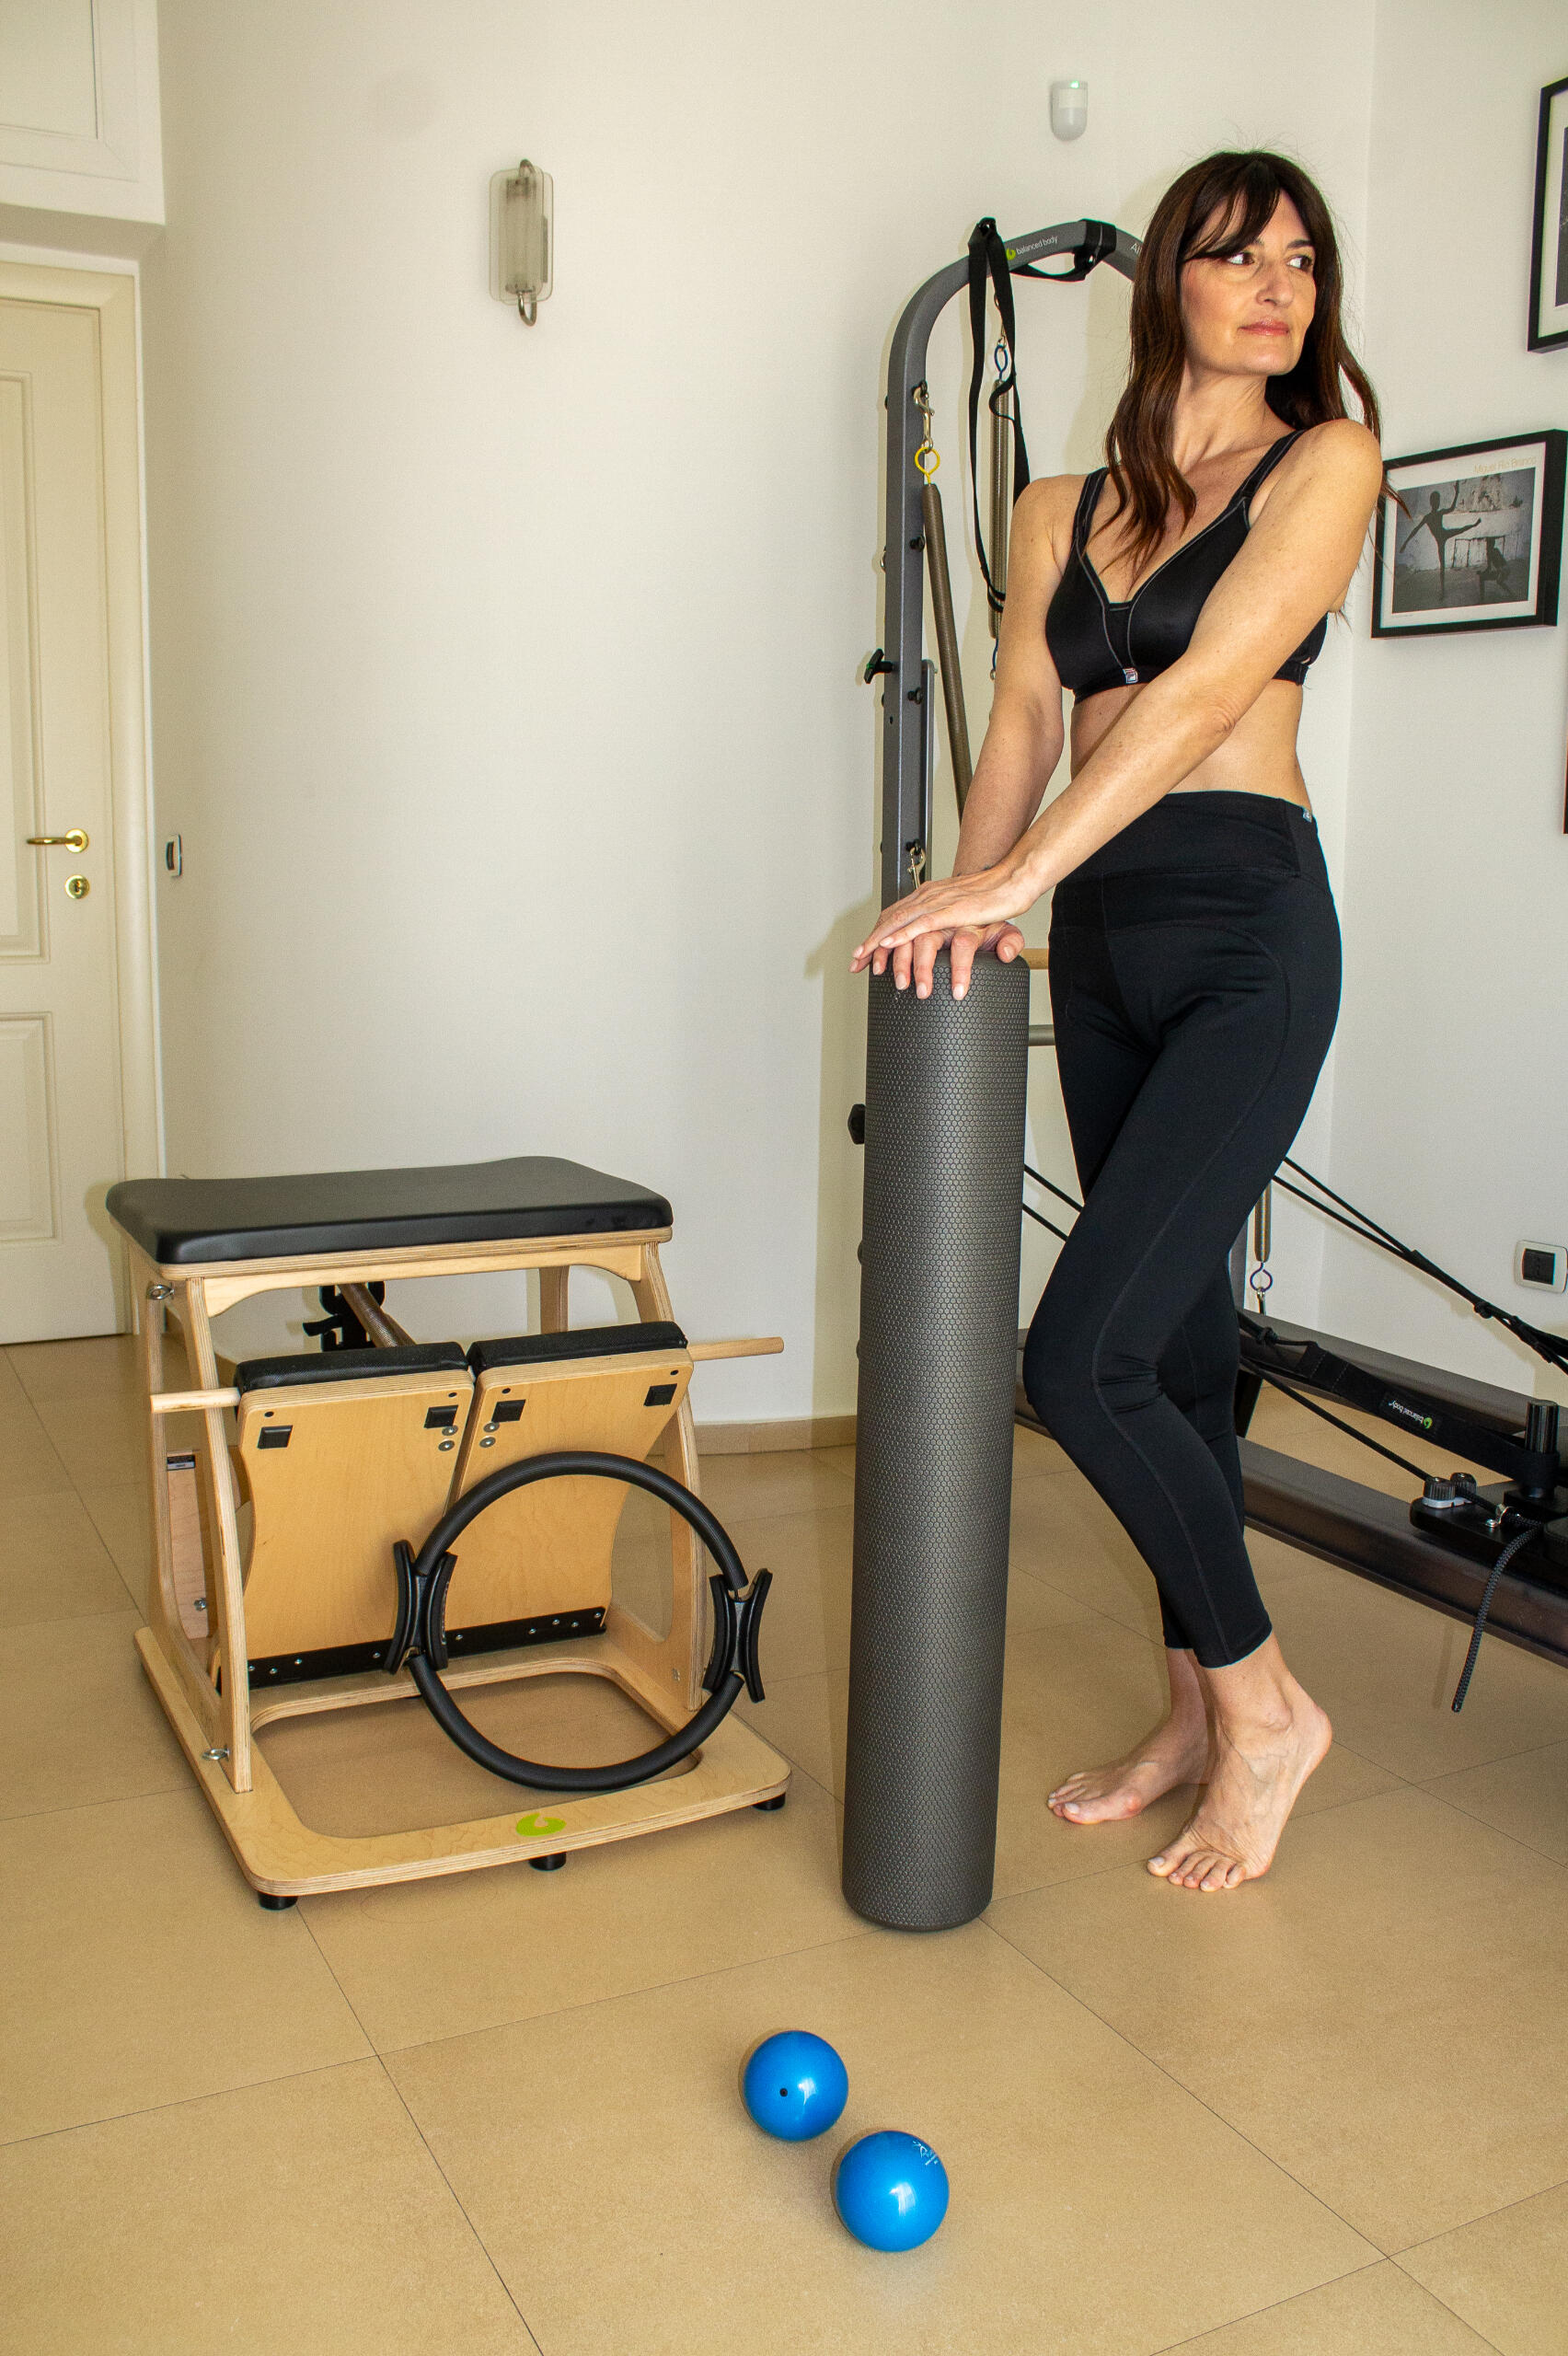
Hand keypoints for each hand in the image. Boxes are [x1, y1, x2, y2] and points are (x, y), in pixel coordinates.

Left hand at [849, 866, 1031, 998]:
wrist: (1016, 879)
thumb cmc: (994, 897)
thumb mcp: (966, 914)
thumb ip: (950, 926)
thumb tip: (940, 943)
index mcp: (930, 896)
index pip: (894, 915)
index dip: (876, 935)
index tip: (863, 955)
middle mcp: (929, 896)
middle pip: (890, 919)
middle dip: (869, 943)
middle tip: (855, 964)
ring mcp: (939, 902)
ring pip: (900, 922)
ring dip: (880, 944)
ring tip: (867, 963)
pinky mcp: (953, 909)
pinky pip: (922, 924)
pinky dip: (902, 935)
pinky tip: (889, 945)